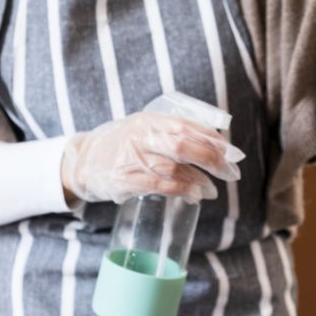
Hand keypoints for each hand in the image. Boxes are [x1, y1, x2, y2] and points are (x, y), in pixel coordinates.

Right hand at [60, 111, 244, 204]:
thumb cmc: (122, 144)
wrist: (83, 161)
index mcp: (149, 120)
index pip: (188, 126)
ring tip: (212, 190)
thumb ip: (173, 133)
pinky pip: (161, 186)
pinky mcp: (126, 180)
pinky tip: (196, 196)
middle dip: (213, 160)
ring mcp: (132, 158)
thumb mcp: (145, 129)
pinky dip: (183, 191)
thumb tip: (215, 143)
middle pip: (184, 146)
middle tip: (231, 173)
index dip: (214, 139)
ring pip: (174, 168)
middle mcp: (141, 136)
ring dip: (200, 180)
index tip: (232, 152)